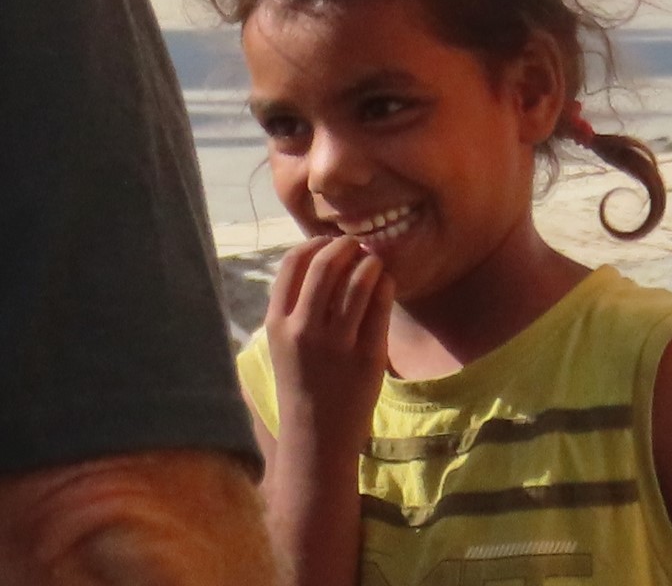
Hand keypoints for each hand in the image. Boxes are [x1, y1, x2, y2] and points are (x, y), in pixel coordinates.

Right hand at [266, 236, 393, 454]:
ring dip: (370, 262)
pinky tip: (386, 282)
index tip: (330, 242)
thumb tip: (318, 258)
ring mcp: (337, 344)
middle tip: (358, 245)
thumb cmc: (303, 384)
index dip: (314, 244)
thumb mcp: (283, 344)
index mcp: (278, 324)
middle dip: (345, 247)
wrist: (317, 436)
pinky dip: (385, 285)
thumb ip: (293, 305)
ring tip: (374, 262)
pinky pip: (380, 306)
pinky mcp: (368, 356)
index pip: (292, 264)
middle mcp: (304, 331)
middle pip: (326, 266)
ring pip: (358, 282)